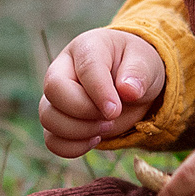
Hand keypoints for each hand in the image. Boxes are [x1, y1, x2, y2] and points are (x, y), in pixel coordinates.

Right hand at [40, 28, 167, 158]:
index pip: (85, 68)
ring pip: (48, 118)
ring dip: (79, 131)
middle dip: (85, 111)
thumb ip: (139, 73)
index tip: (116, 110)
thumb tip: (128, 90)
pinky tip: (96, 139)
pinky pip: (52, 140)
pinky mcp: (58, 120)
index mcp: (87, 47)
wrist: (132, 84)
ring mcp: (56, 97)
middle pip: (54, 90)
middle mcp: (63, 69)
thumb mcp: (146, 63)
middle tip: (112, 117)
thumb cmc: (137, 67)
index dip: (100, 92)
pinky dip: (73, 147)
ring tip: (106, 127)